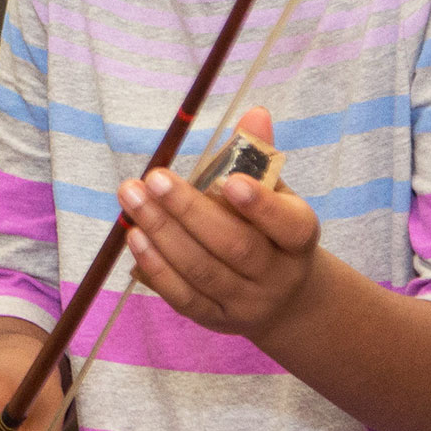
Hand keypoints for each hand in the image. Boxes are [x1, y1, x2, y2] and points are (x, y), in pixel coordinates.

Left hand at [120, 108, 322, 340]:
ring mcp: (246, 302)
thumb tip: (254, 111)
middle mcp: (277, 275)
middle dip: (189, 211)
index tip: (229, 181)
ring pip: (202, 271)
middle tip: (152, 177)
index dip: (260, 206)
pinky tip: (134, 236)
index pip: (287, 225)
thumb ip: (258, 155)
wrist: (283, 297)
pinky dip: (156, 267)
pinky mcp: (215, 319)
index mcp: (298, 238)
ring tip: (132, 199)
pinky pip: (183, 297)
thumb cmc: (270, 229)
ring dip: (162, 233)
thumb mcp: (275, 193)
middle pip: (234, 246)